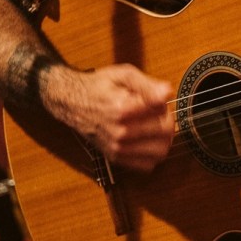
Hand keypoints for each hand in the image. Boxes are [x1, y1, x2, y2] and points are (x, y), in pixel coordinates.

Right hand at [46, 64, 174, 171]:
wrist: (73, 103)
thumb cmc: (100, 86)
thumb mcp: (123, 75)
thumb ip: (147, 84)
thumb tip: (168, 93)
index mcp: (122, 109)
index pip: (162, 111)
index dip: (164, 101)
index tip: (157, 97)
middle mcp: (119, 132)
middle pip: (164, 132)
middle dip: (167, 119)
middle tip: (158, 111)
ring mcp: (117, 147)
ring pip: (160, 151)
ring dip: (164, 138)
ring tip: (154, 126)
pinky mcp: (115, 158)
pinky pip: (147, 165)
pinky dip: (153, 154)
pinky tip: (147, 140)